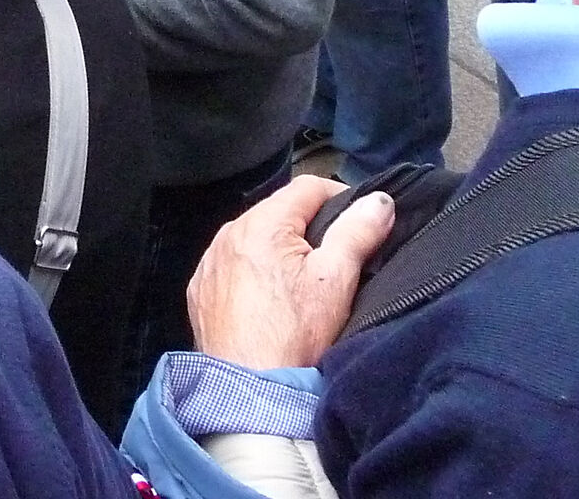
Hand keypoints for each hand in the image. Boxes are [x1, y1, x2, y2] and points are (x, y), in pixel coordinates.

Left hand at [186, 176, 395, 369]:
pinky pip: (233, 267)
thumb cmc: (294, 336)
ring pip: (255, 240)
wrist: (250, 391)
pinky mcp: (201, 291)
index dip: (340, 198)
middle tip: (337, 258)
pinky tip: (273, 301)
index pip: (307, 187)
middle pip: (279, 213)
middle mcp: (227, 235)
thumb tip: (378, 201)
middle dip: (311, 228)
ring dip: (281, 251)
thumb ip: (357, 232)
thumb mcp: (336, 280)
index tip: (360, 221)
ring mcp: (209, 263)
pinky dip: (254, 274)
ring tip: (306, 283)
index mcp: (260, 223)